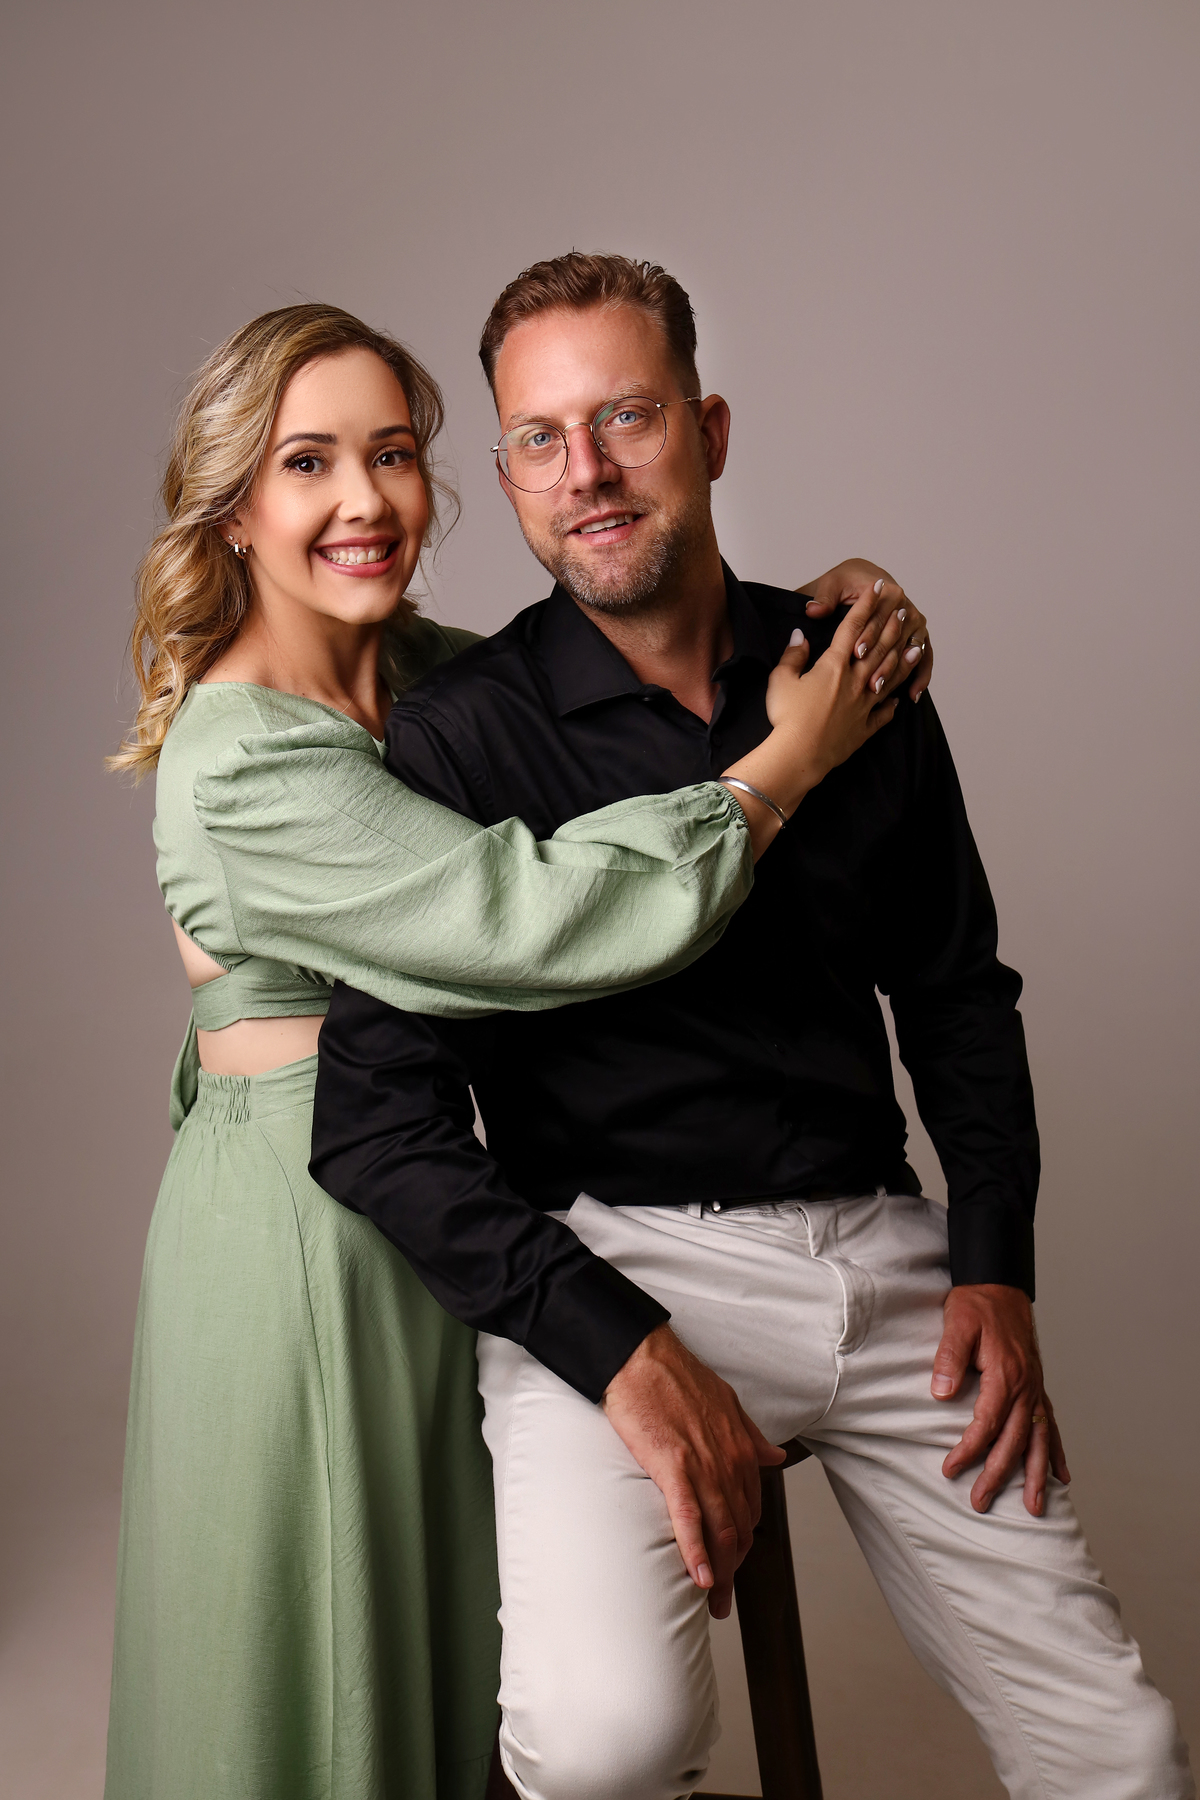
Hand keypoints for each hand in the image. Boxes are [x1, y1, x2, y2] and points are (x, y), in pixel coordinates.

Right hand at [602, 1324, 785, 1618]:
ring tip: (713, 1605)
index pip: (751, 1511)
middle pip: (739, 1531)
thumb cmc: (677, 1377)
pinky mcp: (673, 1467)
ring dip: (720, 1575)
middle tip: (724, 1603)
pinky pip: (690, 1519)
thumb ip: (752, 1436)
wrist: (642, 1357)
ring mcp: (704, 1467)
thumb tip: (776, 1459)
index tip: (733, 1566)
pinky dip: (696, 1552)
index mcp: (743, 1449)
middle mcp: (730, 1462)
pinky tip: (698, 1578)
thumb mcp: (727, 1404)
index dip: (743, 1544)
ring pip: (720, 1532)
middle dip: (735, 1572)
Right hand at [721, 594, 902, 857]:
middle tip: (903, 611)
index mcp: (834, 666)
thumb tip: (799, 635)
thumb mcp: (781, 680)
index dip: (864, 606)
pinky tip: (899, 701)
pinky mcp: (864, 728)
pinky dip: (891, 706)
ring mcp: (863, 705)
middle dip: (891, 628)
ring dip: (903, 661)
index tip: (876, 589)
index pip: (852, 628)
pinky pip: (883, 714)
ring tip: (916, 647)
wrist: (800, 755)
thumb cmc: (787, 717)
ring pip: (889, 678)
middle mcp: (855, 682)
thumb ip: (793, 655)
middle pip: (878, 649)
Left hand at [798, 558, 932, 700]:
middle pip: (893, 638)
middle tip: (868, 681)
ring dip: (896, 673)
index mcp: (888, 592)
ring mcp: (914, 624)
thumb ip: (824, 597)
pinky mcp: (917, 638)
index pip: (878, 618)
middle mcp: (906, 607)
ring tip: (879, 691)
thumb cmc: (846, 582)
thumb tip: (814, 610)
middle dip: (880, 660)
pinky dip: (921, 676)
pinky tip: (912, 695)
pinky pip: (924, 659)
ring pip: (908, 652)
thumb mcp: (832, 583)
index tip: (855, 653)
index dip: (867, 636)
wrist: (861, 580)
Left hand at [933, 1284, 1070, 1516]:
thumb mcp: (957, 1324)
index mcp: (1006, 1375)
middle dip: (998, 1475)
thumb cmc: (976, 1304)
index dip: (968, 1450)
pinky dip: (1056, 1451)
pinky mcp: (1036, 1386)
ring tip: (1034, 1507)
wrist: (999, 1285)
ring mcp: (1035, 1388)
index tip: (950, 1469)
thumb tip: (941, 1393)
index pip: (987, 1423)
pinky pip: (1051, 1425)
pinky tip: (1061, 1474)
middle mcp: (1026, 1387)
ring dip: (1035, 1475)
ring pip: (1038, 1440)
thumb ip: (949, 1358)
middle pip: (1014, 1441)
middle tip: (981, 1502)